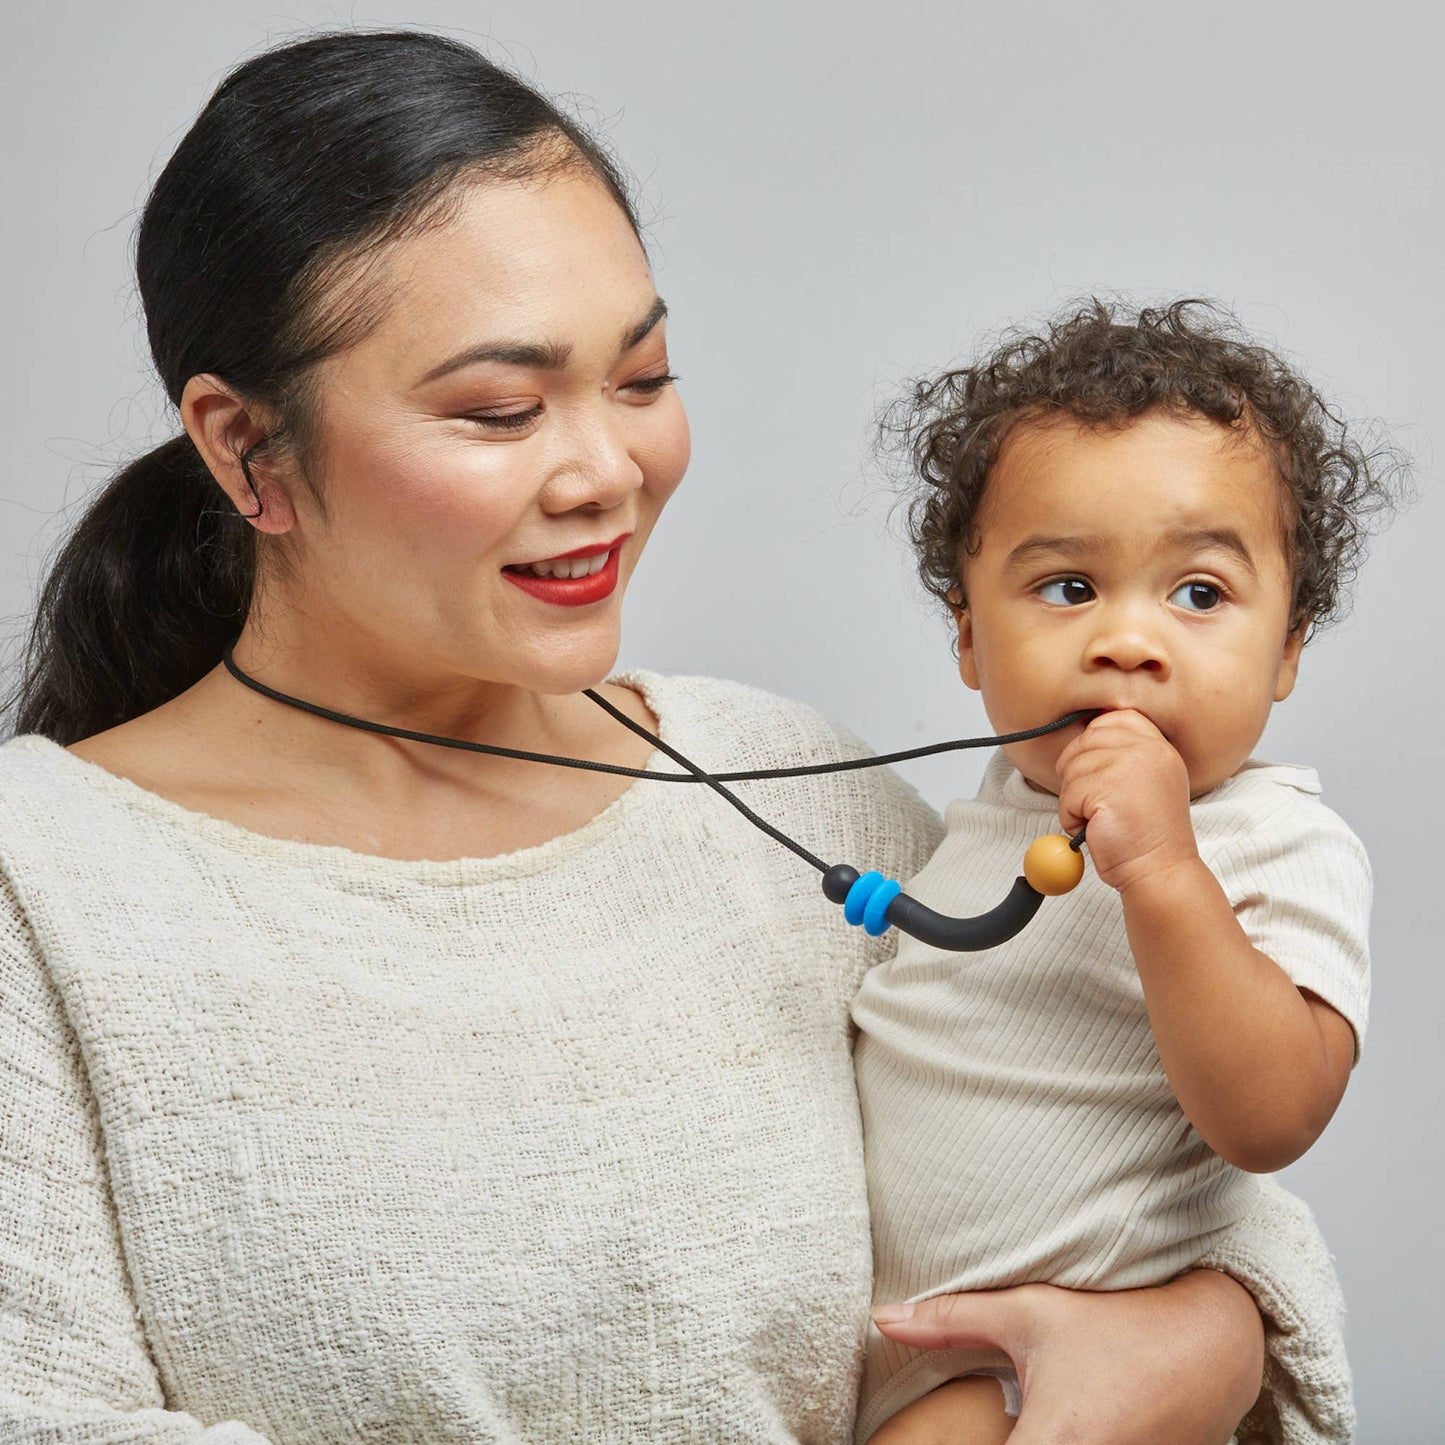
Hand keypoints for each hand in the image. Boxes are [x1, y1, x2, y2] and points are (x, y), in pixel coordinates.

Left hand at [870, 1271, 1263, 1444]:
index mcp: (1056, 1442)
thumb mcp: (1030, 1312)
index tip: (911, 1443)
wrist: (1211, 1343)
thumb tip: (880, 1317)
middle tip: (998, 1415)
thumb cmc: (1115, 1322)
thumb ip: (952, 1321)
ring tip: (1019, 1417)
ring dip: (1021, 1441)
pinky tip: (1049, 1425)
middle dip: (991, 1443)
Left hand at [1054, 709, 1196, 892]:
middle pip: (1086, 741)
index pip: (1116, 718)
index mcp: (1159, 748)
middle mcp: (1148, 751)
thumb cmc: (1147, 836)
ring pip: (1072, 770)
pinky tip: (1097, 829)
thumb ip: (1126, 756)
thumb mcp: (1147, 783)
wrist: (1159, 871)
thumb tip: (1085, 740)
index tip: (1097, 770)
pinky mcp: (1108, 790)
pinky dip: (1071, 818)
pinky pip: (1068, 796)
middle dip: (1077, 772)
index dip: (1095, 739)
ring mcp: (1129, 768)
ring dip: (1074, 800)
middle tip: (1095, 802)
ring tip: (1102, 819)